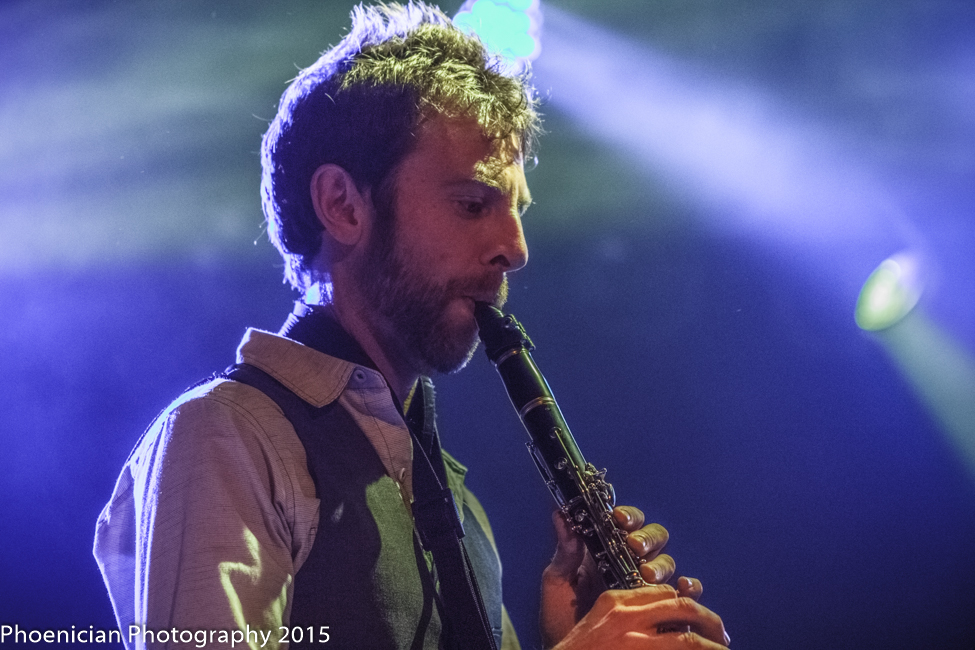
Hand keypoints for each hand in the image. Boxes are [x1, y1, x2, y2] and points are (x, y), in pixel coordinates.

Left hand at [540, 506, 710, 647]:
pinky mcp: (662, 609)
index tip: (618, 517)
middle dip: (645, 537)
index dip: (626, 516)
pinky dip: (689, 586)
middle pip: (650, 538)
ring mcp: (647, 586)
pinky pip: (683, 593)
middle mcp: (629, 564)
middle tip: (633, 546)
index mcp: (604, 552)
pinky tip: (682, 587)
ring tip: (647, 575)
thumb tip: (560, 516)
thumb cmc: (562, 621)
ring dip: (660, 563)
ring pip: (666, 562)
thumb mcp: (558, 585)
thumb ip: (564, 553)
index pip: (623, 524)